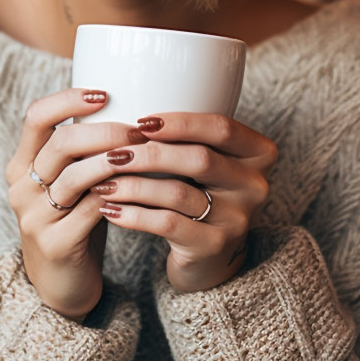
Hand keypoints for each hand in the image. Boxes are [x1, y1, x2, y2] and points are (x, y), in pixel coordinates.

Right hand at [4, 89, 149, 319]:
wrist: (62, 284)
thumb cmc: (74, 220)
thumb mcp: (71, 181)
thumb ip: (83, 150)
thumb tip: (128, 102)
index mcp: (22, 164)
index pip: (36, 116)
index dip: (69, 99)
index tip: (105, 93)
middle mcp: (21, 188)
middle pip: (60, 143)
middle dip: (105, 131)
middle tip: (139, 130)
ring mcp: (34, 217)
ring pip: (76, 175)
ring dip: (115, 160)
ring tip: (144, 153)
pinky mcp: (55, 244)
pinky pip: (92, 209)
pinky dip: (119, 194)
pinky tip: (140, 187)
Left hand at [93, 113, 277, 292]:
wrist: (210, 255)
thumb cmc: (200, 192)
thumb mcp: (206, 161)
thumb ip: (186, 136)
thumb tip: (128, 105)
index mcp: (258, 153)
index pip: (221, 127)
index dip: (180, 122)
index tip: (140, 121)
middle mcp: (255, 185)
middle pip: (199, 158)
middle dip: (150, 153)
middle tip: (112, 153)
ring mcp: (237, 219)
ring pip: (178, 192)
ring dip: (133, 185)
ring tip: (102, 182)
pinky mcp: (214, 246)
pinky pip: (167, 223)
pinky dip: (134, 214)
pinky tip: (110, 209)